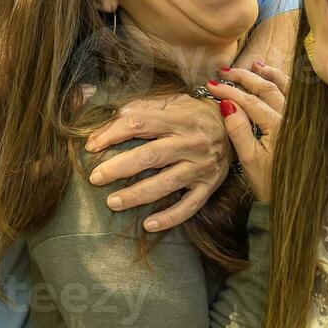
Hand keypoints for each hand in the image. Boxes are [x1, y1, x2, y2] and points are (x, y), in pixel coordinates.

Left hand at [84, 92, 229, 231]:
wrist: (236, 129)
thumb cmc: (195, 115)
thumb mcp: (174, 102)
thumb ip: (146, 107)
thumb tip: (115, 115)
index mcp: (179, 119)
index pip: (140, 124)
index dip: (112, 134)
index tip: (91, 146)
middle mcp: (191, 143)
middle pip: (150, 156)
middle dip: (119, 167)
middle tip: (95, 178)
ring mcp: (201, 167)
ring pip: (166, 183)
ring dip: (137, 195)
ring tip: (112, 202)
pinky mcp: (209, 187)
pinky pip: (189, 206)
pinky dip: (169, 218)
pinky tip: (148, 225)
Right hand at [209, 60, 288, 201]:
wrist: (296, 201)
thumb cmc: (270, 183)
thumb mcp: (249, 160)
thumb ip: (239, 130)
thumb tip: (226, 105)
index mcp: (278, 127)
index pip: (249, 101)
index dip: (228, 91)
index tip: (211, 85)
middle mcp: (293, 118)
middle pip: (266, 89)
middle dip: (244, 77)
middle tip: (225, 72)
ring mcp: (302, 120)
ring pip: (286, 88)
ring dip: (269, 74)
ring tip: (254, 65)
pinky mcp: (306, 124)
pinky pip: (296, 97)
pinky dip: (286, 84)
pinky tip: (277, 79)